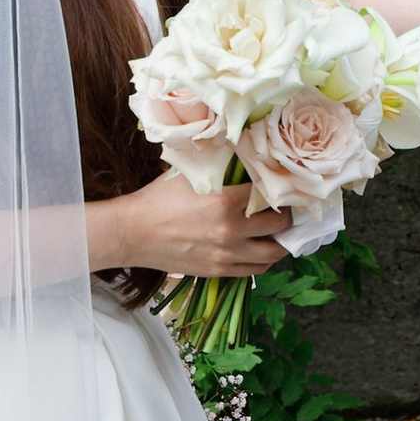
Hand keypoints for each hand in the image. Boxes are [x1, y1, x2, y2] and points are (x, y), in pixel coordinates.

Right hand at [104, 173, 292, 279]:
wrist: (133, 233)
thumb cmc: (159, 198)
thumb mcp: (189, 173)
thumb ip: (219, 165)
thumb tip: (243, 150)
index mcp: (224, 201)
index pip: (270, 194)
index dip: (281, 189)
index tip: (284, 186)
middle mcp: (230, 230)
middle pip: (279, 225)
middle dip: (286, 215)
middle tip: (283, 208)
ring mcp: (226, 254)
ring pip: (273, 253)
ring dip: (280, 242)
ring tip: (278, 233)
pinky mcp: (218, 271)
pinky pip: (255, 270)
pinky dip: (263, 260)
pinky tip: (261, 248)